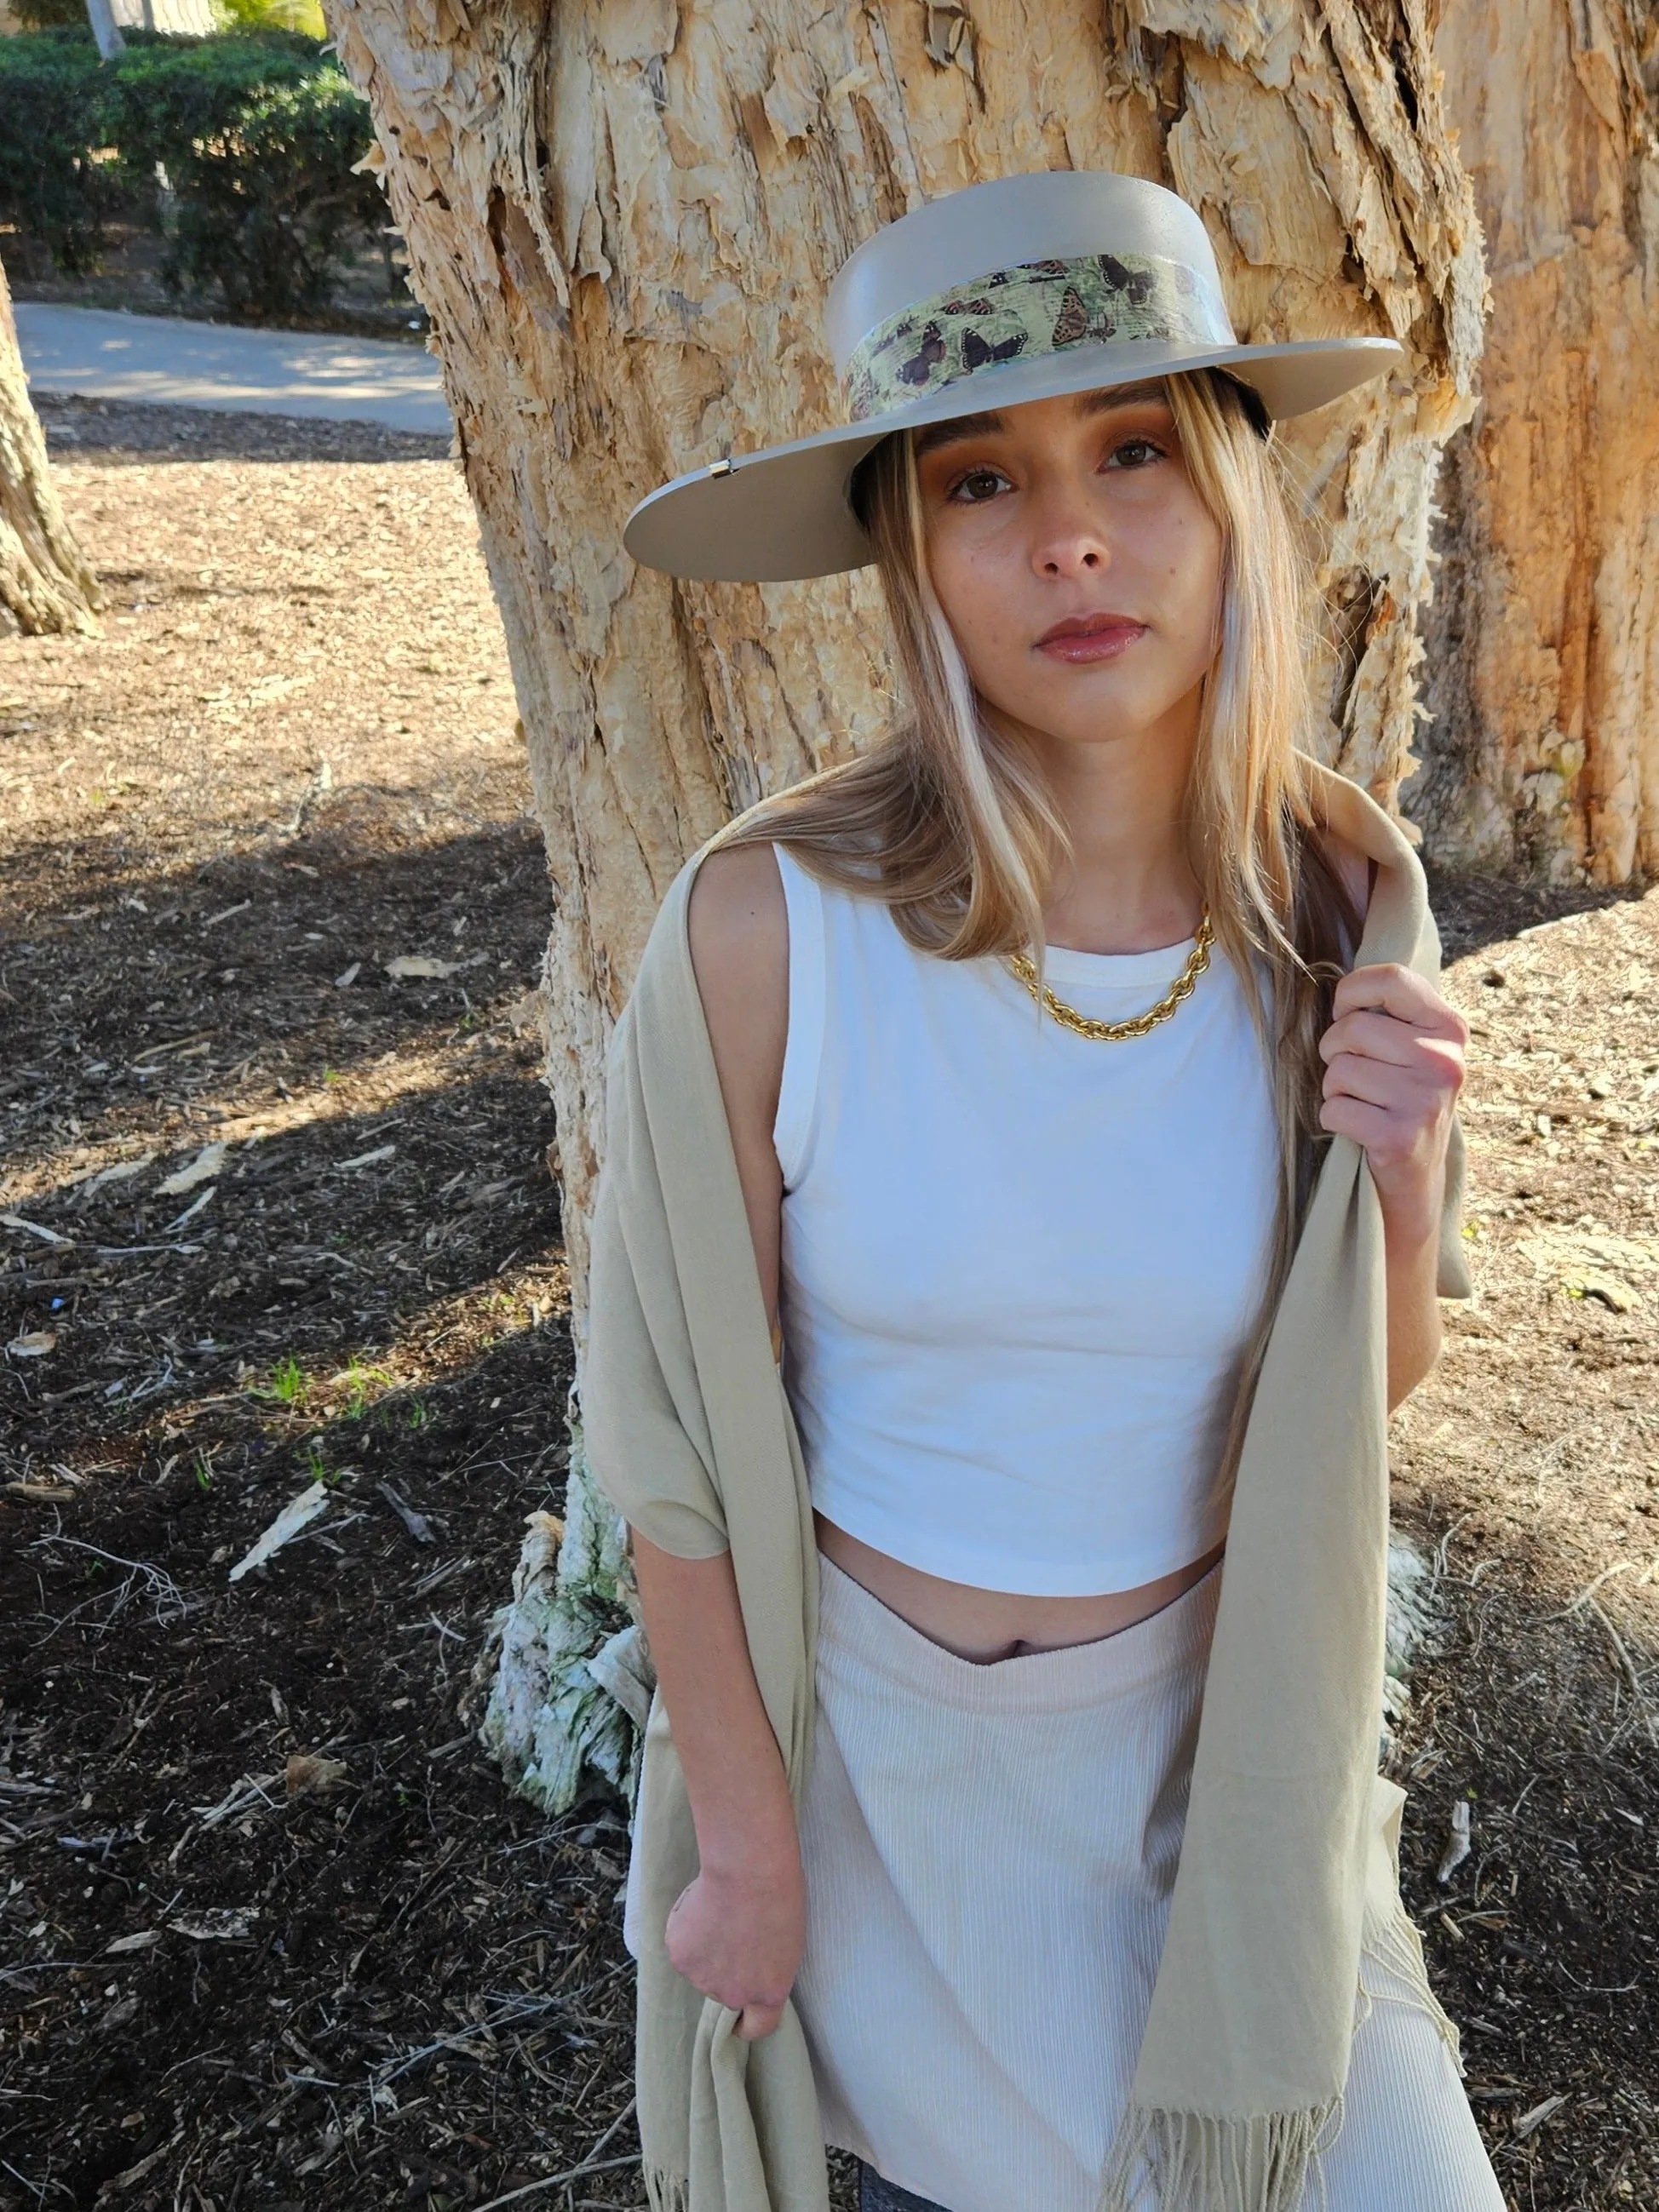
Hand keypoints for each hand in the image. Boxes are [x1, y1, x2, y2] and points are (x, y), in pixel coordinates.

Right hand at [664, 1842, 806, 2041]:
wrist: (747, 1871)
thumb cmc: (779, 1895)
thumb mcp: (787, 1942)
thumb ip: (766, 1968)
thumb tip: (749, 1968)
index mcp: (768, 1994)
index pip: (755, 2028)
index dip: (746, 2023)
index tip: (740, 2018)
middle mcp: (735, 1995)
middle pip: (725, 1992)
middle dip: (726, 1970)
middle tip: (732, 1932)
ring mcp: (704, 1980)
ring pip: (701, 1969)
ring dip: (706, 1950)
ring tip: (719, 1913)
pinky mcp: (680, 1958)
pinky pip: (682, 1947)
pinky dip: (687, 1931)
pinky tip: (702, 1906)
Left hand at [1317, 963, 1467, 1240]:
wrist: (1416, 1179)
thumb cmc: (1401, 1100)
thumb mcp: (1414, 1048)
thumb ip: (1393, 1013)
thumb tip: (1342, 982)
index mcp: (1449, 1028)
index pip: (1390, 978)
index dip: (1351, 994)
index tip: (1347, 1014)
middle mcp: (1445, 1059)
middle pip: (1352, 1028)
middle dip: (1335, 1051)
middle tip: (1353, 1074)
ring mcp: (1425, 1099)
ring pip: (1338, 1069)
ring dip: (1335, 1089)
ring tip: (1362, 1103)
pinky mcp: (1400, 1135)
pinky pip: (1334, 1107)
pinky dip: (1333, 1118)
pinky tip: (1359, 1128)